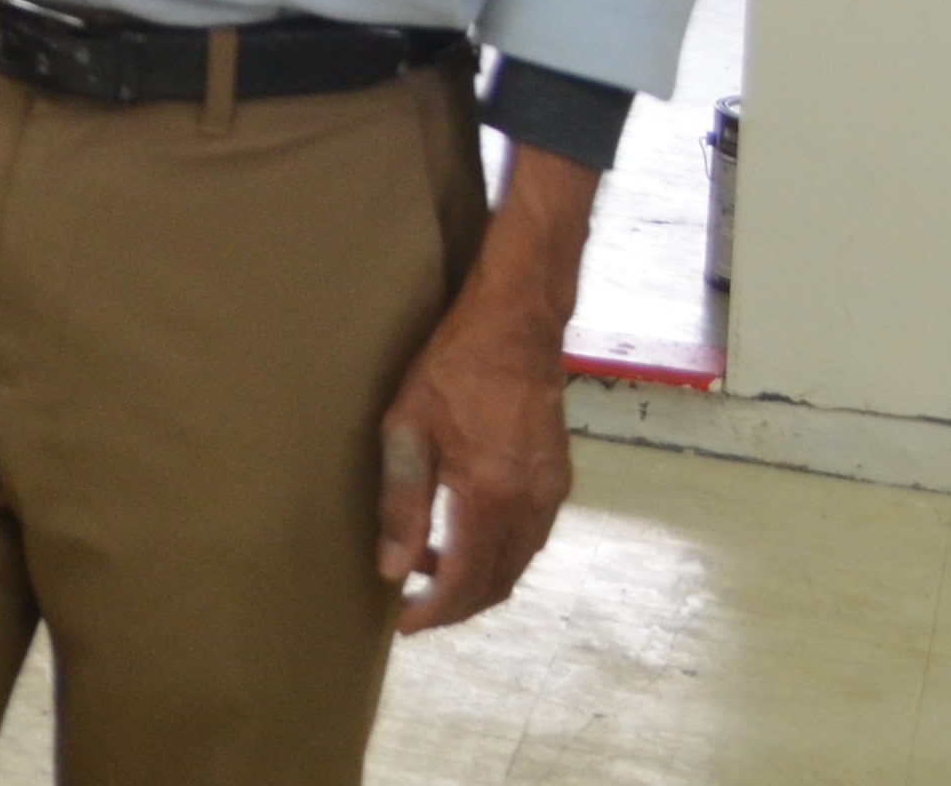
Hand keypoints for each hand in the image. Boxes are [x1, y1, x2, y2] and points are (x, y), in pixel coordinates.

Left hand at [378, 147, 597, 631]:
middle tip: (412, 610)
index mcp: (491, 494)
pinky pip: (529, 539)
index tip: (402, 624)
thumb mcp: (408, 428)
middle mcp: (532, 503)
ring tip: (428, 577)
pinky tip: (461, 541)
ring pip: (516, 565)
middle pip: (497, 583)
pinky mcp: (559, 481)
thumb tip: (392, 569)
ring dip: (476, 582)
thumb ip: (402, 503)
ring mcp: (552, 494)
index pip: (464, 579)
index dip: (433, 610)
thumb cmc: (452, 367)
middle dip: (455, 606)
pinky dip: (498, 555)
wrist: (516, 326)